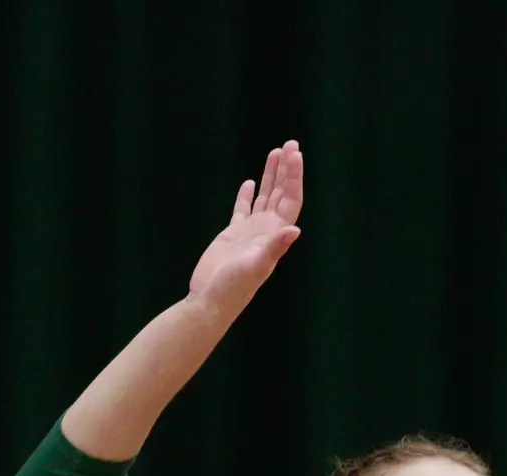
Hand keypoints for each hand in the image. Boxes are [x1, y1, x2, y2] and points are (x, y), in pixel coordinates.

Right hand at [188, 140, 303, 317]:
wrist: (211, 300)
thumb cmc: (234, 287)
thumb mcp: (256, 266)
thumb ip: (274, 248)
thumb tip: (294, 231)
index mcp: (275, 235)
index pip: (290, 200)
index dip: (294, 177)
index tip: (295, 154)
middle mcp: (267, 231)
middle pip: (281, 193)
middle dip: (286, 169)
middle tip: (290, 143)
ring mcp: (251, 231)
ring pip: (264, 197)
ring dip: (270, 176)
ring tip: (275, 152)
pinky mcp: (233, 234)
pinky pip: (243, 209)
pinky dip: (247, 195)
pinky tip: (250, 182)